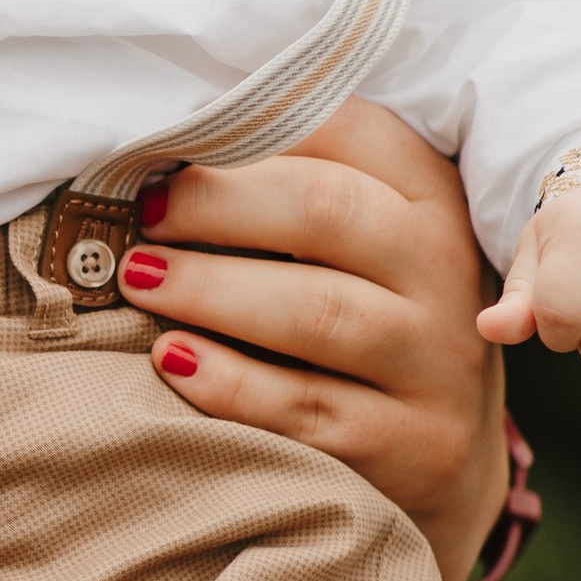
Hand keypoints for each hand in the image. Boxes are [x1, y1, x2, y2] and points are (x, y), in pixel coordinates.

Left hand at [112, 97, 510, 580]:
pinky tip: (170, 359)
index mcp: (430, 198)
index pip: (350, 131)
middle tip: (145, 213)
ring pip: (318, 312)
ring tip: (137, 279)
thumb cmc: (368, 324)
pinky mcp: (409, 445)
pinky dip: (229, 382)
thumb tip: (169, 141)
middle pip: (328, 212)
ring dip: (211, 289)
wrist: (441, 459)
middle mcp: (444, 271)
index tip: (175, 136)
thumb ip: (290, 187)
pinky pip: (307, 407)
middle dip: (218, 203)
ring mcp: (434, 363)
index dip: (256, 122)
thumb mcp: (360, 246)